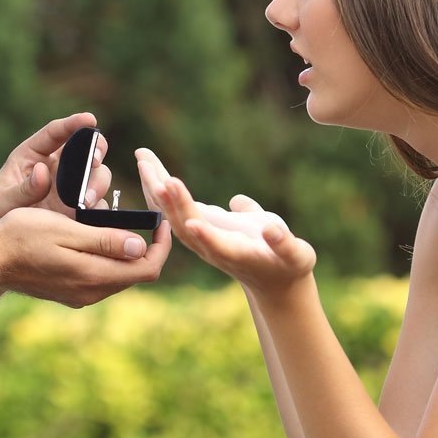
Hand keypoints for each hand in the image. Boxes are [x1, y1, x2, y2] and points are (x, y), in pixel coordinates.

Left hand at [0, 112, 112, 240]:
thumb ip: (20, 190)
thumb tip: (43, 172)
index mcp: (30, 157)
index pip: (55, 134)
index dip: (73, 124)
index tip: (89, 118)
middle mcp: (54, 170)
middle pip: (85, 152)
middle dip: (95, 152)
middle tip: (94, 161)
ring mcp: (68, 191)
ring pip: (96, 178)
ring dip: (97, 185)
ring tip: (86, 200)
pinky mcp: (77, 213)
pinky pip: (97, 207)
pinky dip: (99, 210)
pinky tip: (92, 217)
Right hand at [0, 204, 169, 307]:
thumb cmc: (22, 237)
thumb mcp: (66, 230)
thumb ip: (104, 241)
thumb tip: (141, 247)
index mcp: (94, 276)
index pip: (147, 268)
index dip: (161, 245)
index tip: (159, 221)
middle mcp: (91, 292)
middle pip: (136, 274)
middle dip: (147, 248)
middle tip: (145, 219)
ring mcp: (79, 296)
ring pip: (118, 276)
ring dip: (126, 253)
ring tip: (122, 225)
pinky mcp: (68, 293)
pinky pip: (100, 278)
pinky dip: (108, 260)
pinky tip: (96, 240)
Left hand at [135, 148, 315, 294]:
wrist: (272, 278)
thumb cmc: (288, 263)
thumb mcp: (294, 255)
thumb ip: (283, 242)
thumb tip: (271, 229)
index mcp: (234, 254)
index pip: (215, 244)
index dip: (204, 234)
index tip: (193, 222)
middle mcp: (210, 247)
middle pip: (184, 223)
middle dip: (169, 198)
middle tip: (151, 170)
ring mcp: (200, 236)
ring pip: (172, 213)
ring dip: (156, 187)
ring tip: (143, 159)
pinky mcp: (199, 225)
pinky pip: (173, 206)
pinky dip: (161, 187)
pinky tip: (150, 167)